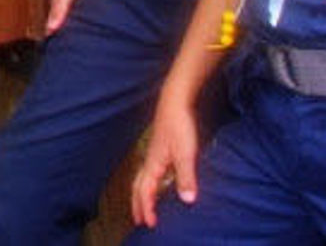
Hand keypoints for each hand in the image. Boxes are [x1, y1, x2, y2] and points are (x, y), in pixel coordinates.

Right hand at [130, 103, 199, 228]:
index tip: (150, 224)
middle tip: (139, 220)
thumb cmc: (179, 125)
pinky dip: (148, 182)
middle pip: (138, 186)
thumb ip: (186, 177)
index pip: (145, 191)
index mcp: (153, 164)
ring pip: (141, 178)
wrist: (175, 101)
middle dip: (137, 204)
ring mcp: (154, 153)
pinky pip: (149, 171)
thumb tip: (187, 201)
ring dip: (141, 194)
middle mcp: (150, 161)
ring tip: (144, 204)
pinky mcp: (160, 148)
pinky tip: (158, 182)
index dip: (147, 208)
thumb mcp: (186, 154)